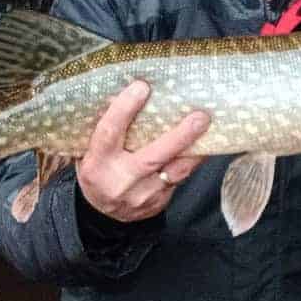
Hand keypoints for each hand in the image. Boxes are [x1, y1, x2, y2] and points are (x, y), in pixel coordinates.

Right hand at [76, 80, 209, 221]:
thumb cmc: (99, 171)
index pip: (109, 132)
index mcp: (97, 163)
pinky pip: (180, 178)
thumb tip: (128, 91)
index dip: (124, 109)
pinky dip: (193, 161)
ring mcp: (141, 194)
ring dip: (195, 149)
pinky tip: (204, 145)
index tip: (141, 87)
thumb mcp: (91, 151)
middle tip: (199, 117)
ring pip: (174, 170)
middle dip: (179, 136)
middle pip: (152, 156)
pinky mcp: (158, 201)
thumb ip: (108, 129)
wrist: (102, 213)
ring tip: (209, 128)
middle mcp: (120, 180)